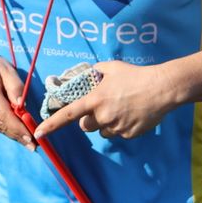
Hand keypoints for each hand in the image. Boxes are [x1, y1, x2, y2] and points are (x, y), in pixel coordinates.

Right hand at [0, 48, 34, 149]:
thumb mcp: (8, 70)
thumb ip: (16, 87)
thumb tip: (22, 107)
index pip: (4, 115)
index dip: (18, 128)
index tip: (31, 138)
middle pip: (1, 124)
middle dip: (18, 136)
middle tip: (35, 145)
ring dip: (13, 135)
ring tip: (29, 143)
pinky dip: (6, 129)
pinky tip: (18, 135)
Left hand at [31, 59, 177, 141]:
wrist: (162, 89)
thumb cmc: (136, 76)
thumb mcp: (112, 67)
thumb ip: (95, 72)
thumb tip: (86, 75)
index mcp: (95, 99)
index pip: (68, 114)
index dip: (51, 125)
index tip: (38, 133)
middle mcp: (102, 116)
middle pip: (85, 126)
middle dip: (90, 119)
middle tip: (103, 107)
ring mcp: (116, 127)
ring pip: (102, 131)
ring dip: (106, 124)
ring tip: (122, 109)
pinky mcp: (128, 135)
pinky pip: (118, 134)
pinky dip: (122, 127)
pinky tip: (133, 114)